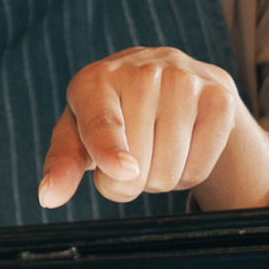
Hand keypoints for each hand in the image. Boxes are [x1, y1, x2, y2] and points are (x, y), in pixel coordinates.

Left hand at [37, 46, 268, 209]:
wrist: (169, 77)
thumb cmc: (112, 113)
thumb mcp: (78, 133)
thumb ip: (62, 164)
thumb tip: (49, 196)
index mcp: (95, 80)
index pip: (104, 122)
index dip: (111, 150)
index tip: (123, 170)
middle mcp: (141, 71)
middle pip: (138, 164)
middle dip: (128, 181)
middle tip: (127, 160)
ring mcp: (184, 80)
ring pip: (170, 169)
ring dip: (158, 179)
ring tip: (153, 149)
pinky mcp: (219, 97)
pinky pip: (200, 167)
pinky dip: (187, 175)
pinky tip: (181, 148)